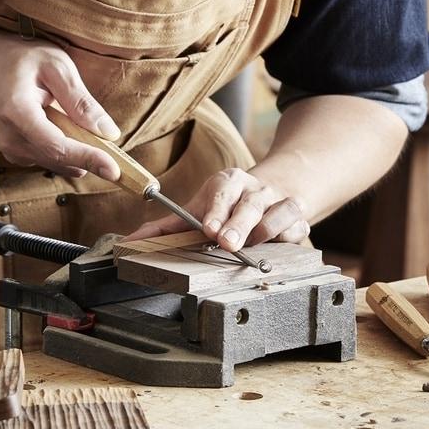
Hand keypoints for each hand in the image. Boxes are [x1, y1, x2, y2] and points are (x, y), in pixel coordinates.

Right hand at [0, 29, 121, 179]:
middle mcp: (8, 136)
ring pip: (53, 163)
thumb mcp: (56, 66)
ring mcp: (8, 147)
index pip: (57, 146)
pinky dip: (64, 153)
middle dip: (88, 160)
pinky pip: (46, 159)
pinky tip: (71, 136)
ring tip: (91, 138)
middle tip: (116, 157)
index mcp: (17, 112)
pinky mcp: (13, 151)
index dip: (87, 159)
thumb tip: (108, 131)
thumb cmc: (17, 59)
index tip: (113, 170)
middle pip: (57, 160)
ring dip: (77, 156)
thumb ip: (81, 101)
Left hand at [124, 168, 309, 250]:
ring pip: (277, 214)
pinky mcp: (298, 217)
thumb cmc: (227, 208)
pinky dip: (289, 236)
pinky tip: (282, 244)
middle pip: (249, 205)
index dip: (216, 210)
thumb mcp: (198, 211)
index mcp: (229, 182)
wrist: (273, 193)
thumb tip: (130, 242)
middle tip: (227, 242)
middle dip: (238, 224)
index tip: (208, 228)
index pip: (222, 192)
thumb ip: (167, 227)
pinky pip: (297, 227)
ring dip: (265, 231)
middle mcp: (255, 189)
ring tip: (252, 246)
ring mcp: (279, 202)